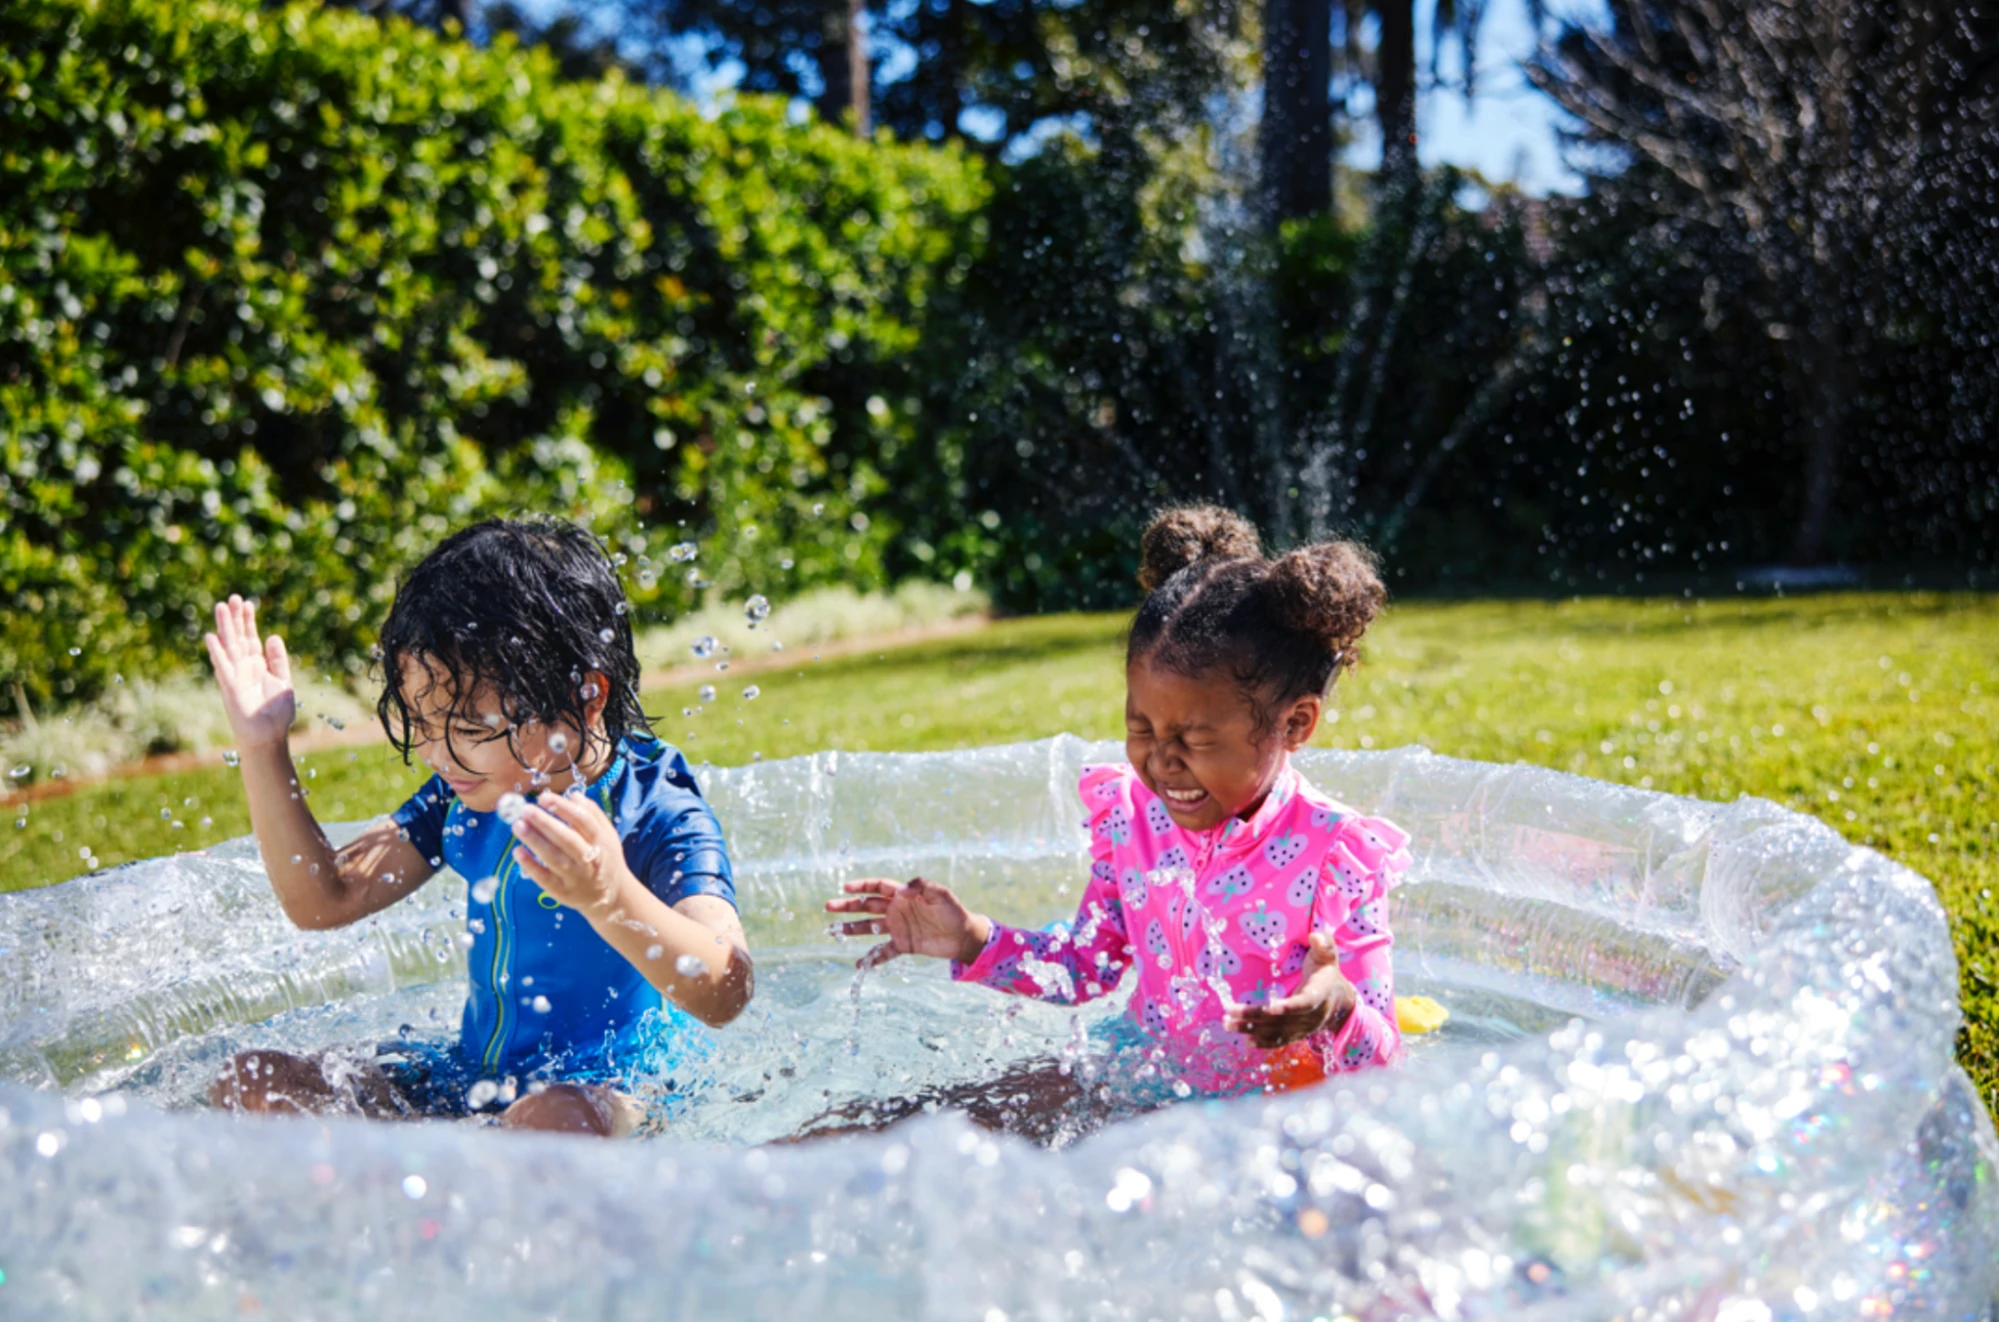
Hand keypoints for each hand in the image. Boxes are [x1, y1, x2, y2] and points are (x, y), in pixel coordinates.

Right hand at [203, 595, 296, 751]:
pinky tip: (212, 636)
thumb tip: (272, 636)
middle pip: (238, 637)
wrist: (269, 736)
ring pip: (229, 646)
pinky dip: (217, 652)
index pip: (251, 638)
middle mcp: (244, 667)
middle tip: (233, 597)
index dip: (249, 621)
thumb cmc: (275, 712)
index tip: (249, 603)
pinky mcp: (230, 687)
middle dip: (235, 618)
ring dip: (224, 627)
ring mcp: (235, 676)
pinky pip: (223, 666)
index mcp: (257, 665)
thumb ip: (278, 659)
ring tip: (221, 607)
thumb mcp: (283, 680)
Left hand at [509, 791, 630, 916]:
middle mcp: (589, 859)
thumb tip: (574, 795)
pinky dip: (530, 865)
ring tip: (518, 825)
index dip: (563, 808)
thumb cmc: (606, 859)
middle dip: (545, 822)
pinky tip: (517, 851)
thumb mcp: (608, 835)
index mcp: (601, 842)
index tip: (543, 797)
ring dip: (535, 841)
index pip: (583, 821)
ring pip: (554, 857)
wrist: (611, 896)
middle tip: (525, 809)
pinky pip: (544, 878)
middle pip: (567, 839)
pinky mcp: (562, 891)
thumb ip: (593, 814)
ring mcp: (575, 877)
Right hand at [825, 877, 989, 968]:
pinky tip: (858, 964)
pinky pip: (883, 951)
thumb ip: (921, 887)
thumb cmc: (953, 911)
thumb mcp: (940, 894)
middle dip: (848, 906)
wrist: (964, 936)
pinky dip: (871, 958)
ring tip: (834, 931)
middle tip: (829, 906)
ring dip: (852, 929)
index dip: (862, 886)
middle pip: (867, 906)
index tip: (845, 888)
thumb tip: (901, 889)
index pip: (878, 887)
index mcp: (903, 895)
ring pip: (869, 927)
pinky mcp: (903, 945)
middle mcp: (897, 910)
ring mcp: (898, 928)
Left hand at [1223, 931, 1355, 1048]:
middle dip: (1255, 1017)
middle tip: (1230, 1012)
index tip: (1272, 1007)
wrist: (1340, 1002)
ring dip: (1251, 1030)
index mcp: (1320, 995)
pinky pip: (1279, 1040)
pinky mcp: (1296, 1034)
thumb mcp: (1328, 956)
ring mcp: (1303, 1028)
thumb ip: (1324, 944)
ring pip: (1276, 1032)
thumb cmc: (1327, 973)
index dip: (1290, 1007)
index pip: (1305, 1003)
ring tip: (1227, 1024)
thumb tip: (1315, 936)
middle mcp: (1311, 1016)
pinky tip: (1245, 1041)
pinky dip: (1263, 1043)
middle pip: (1282, 1020)